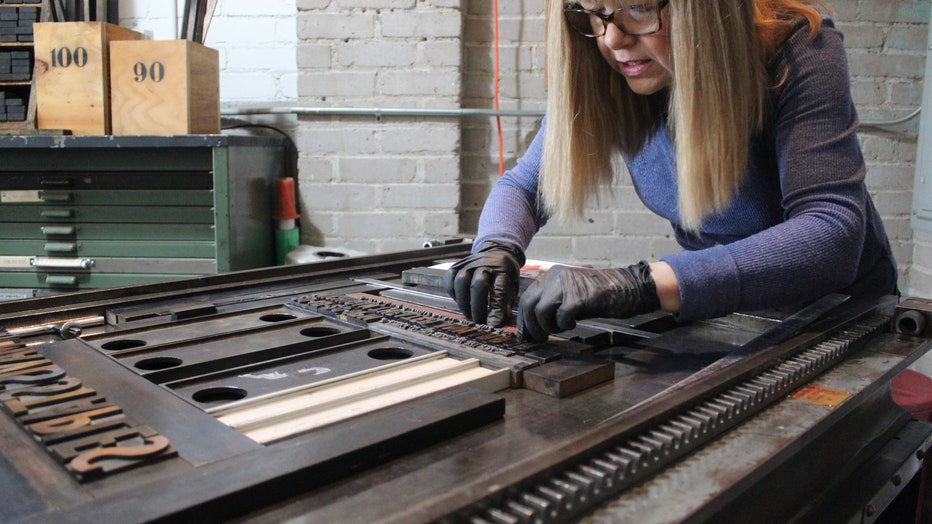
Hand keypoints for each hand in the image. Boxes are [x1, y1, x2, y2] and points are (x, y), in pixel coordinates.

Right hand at [445, 241, 524, 326]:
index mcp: (502, 268)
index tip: (493, 324)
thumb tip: (498, 321)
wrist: (496, 251)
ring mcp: (468, 263)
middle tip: (479, 320)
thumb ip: (506, 301)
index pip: (499, 290)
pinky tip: (460, 302)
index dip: (496, 309)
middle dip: (477, 306)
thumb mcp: (512, 284)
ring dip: (463, 301)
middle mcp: (484, 263)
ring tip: (468, 314)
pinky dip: (453, 292)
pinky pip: (450, 278)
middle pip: (478, 284)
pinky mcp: (456, 265)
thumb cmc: (504, 272)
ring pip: (461, 281)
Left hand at [517, 262, 660, 342]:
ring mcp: (566, 286)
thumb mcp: (570, 296)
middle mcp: (554, 277)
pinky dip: (565, 325)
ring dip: (549, 327)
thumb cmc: (598, 296)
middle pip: (529, 304)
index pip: (526, 298)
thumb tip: (533, 325)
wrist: (626, 288)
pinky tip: (574, 324)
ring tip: (561, 329)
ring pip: (541, 311)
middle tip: (540, 339)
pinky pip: (561, 316)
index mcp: (551, 276)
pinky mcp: (579, 297)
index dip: (524, 319)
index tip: (526, 335)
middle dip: (531, 326)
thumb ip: (552, 304)